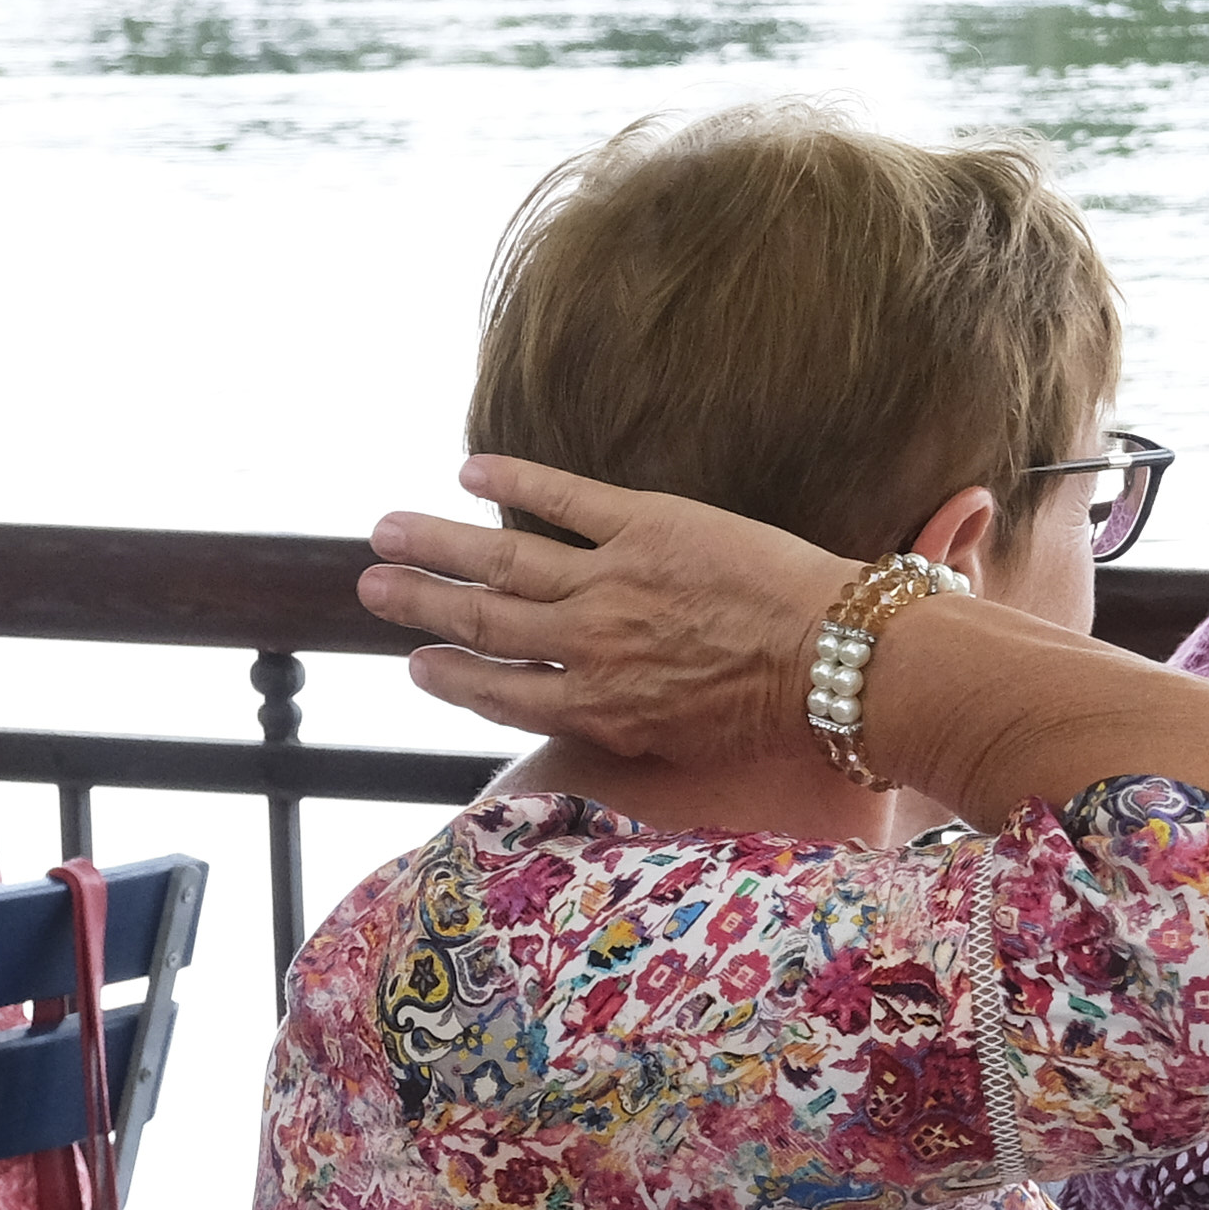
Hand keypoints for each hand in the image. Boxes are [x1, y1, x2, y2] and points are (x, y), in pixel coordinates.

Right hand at [361, 456, 859, 762]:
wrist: (838, 662)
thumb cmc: (780, 711)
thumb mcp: (682, 740)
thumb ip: (622, 720)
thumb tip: (587, 706)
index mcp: (597, 708)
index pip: (500, 693)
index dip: (450, 678)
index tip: (412, 663)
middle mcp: (587, 648)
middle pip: (483, 622)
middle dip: (420, 603)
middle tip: (370, 585)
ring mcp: (610, 585)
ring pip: (501, 561)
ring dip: (437, 543)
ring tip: (386, 530)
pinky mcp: (647, 527)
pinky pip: (563, 497)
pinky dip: (513, 481)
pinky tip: (470, 470)